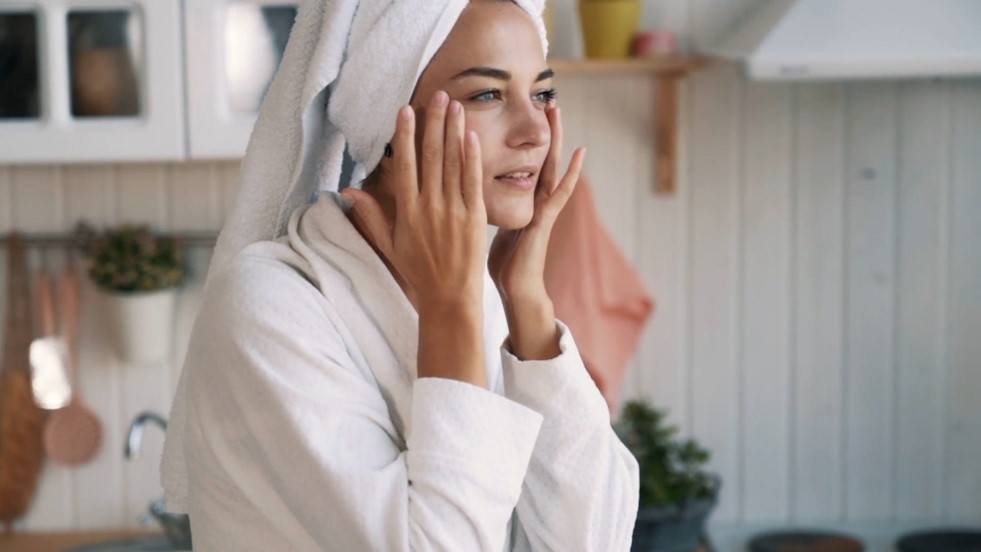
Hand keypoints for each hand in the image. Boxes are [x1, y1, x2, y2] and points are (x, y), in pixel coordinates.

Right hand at [341, 90, 486, 313]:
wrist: (449, 298)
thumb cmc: (419, 272)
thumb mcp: (389, 244)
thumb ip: (371, 215)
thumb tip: (346, 190)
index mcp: (407, 211)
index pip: (404, 164)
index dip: (405, 135)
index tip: (406, 110)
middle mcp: (428, 207)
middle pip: (430, 156)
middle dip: (433, 122)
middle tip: (438, 94)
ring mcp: (452, 211)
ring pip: (452, 163)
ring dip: (453, 131)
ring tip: (456, 105)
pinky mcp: (474, 217)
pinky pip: (472, 180)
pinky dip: (471, 156)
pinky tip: (471, 135)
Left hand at [488, 105, 584, 304]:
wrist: (514, 288)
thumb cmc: (500, 261)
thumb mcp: (489, 224)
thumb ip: (485, 206)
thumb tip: (466, 191)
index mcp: (520, 198)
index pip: (521, 160)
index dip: (520, 137)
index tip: (519, 111)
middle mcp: (533, 198)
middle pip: (537, 156)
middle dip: (540, 129)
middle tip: (543, 97)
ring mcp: (542, 207)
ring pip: (550, 165)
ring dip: (556, 138)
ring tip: (558, 110)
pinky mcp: (545, 219)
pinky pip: (560, 191)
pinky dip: (571, 172)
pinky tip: (580, 153)